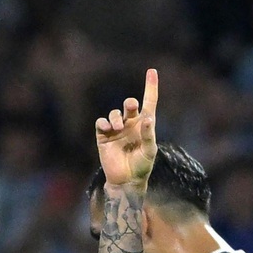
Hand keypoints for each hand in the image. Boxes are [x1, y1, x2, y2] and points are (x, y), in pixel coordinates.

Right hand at [95, 68, 158, 187]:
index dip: (150, 87)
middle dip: (130, 103)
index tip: (152, 71)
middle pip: (129, 105)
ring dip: (116, 117)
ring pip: (114, 113)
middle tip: (131, 106)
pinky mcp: (104, 136)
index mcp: (145, 125)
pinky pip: (101, 122)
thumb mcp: (149, 151)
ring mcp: (117, 129)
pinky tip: (107, 129)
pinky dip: (104, 123)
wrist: (126, 180)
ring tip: (118, 128)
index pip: (149, 102)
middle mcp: (131, 124)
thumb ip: (149, 135)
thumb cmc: (142, 166)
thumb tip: (148, 119)